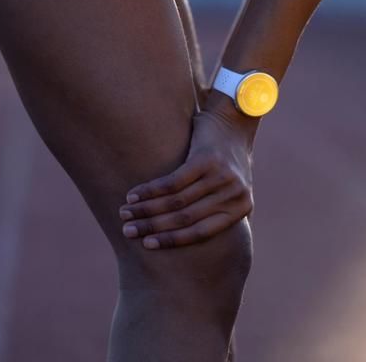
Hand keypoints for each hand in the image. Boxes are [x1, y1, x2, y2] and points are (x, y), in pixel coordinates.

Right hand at [119, 104, 256, 248]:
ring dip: (146, 209)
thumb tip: (192, 240)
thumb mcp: (231, 188)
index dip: (171, 240)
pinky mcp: (206, 160)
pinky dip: (150, 190)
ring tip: (125, 213)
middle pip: (186, 218)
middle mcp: (233, 194)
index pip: (201, 232)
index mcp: (240, 207)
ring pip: (176, 201)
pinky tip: (134, 195)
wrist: (233, 121)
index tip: (147, 244)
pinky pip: (173, 182)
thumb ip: (218, 211)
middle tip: (128, 230)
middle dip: (153, 227)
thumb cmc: (227, 158)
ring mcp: (221, 177)